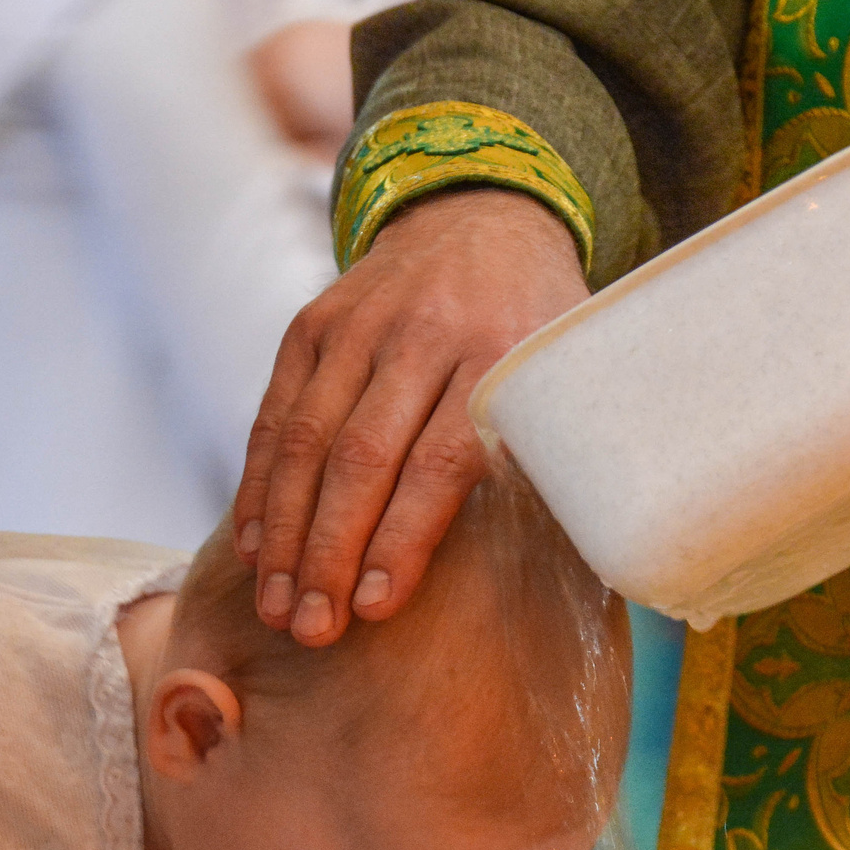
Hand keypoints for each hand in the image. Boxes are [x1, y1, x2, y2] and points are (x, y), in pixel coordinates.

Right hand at [233, 187, 586, 645]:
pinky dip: (261, 484)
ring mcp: (360, 324)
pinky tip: (255, 545)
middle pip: (361, 458)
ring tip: (277, 605)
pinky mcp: (315, 322)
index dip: (401, 540)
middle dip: (328, 553)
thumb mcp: (568, 377)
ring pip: (307, 440)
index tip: (373, 608)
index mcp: (500, 356)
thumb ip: (566, 452)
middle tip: (310, 629)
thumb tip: (594, 554)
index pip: (439, 462)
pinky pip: (277, 413)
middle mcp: (424, 334)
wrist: (483, 220)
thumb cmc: (538, 331)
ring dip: (285, 532)